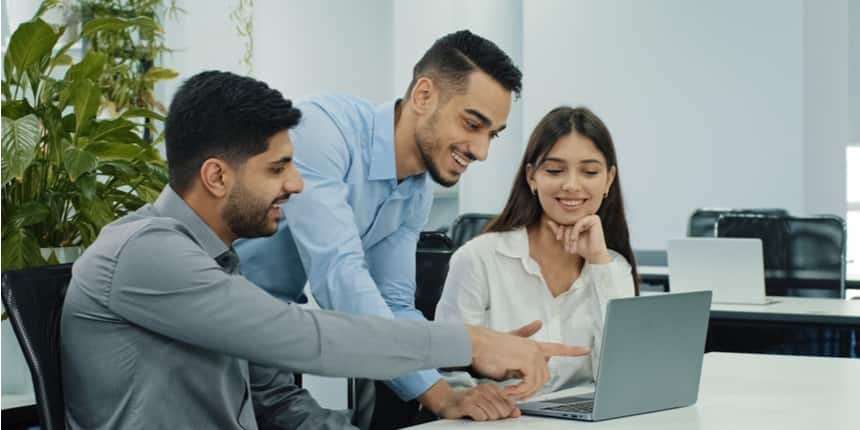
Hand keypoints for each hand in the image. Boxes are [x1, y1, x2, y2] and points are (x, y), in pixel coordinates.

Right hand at [425, 382, 520, 420]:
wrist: (446, 400)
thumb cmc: (467, 401)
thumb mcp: (487, 402)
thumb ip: (503, 406)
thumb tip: (517, 412)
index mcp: (491, 387)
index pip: (509, 402)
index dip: (506, 411)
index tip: (500, 412)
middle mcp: (483, 390)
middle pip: (502, 410)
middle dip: (497, 416)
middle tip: (486, 414)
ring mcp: (474, 396)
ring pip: (492, 414)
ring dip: (486, 418)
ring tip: (479, 414)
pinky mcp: (466, 404)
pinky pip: (481, 417)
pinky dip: (478, 419)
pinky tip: (473, 415)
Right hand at [467, 325, 590, 399]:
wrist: (475, 345)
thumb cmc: (488, 349)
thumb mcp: (509, 350)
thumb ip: (523, 347)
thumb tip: (535, 331)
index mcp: (532, 345)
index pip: (557, 348)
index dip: (573, 350)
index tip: (586, 349)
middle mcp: (535, 348)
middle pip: (544, 377)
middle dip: (532, 390)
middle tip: (517, 394)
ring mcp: (532, 353)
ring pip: (538, 382)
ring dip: (524, 392)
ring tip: (510, 393)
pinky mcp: (527, 360)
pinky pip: (529, 383)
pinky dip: (519, 391)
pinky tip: (509, 390)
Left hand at [547, 216, 610, 263]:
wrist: (593, 255)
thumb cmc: (582, 247)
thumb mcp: (567, 238)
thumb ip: (558, 230)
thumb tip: (548, 221)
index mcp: (579, 219)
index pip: (565, 220)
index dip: (559, 229)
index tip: (558, 239)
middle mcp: (585, 216)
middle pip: (568, 221)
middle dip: (565, 235)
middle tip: (566, 247)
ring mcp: (590, 216)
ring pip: (573, 222)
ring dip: (570, 236)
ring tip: (571, 246)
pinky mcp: (594, 219)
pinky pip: (579, 222)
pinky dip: (575, 232)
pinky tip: (575, 239)